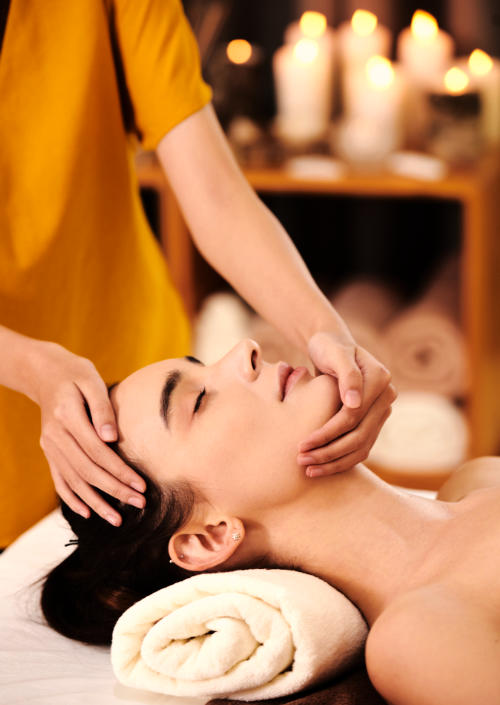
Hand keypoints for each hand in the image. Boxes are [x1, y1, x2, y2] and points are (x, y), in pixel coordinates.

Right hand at [29, 342, 145, 524]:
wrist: (46, 373)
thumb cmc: (76, 374)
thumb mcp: (92, 381)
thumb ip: (103, 409)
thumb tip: (112, 438)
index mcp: (67, 416)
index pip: (97, 451)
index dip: (120, 470)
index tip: (142, 485)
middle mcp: (54, 435)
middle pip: (87, 470)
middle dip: (114, 491)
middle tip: (140, 504)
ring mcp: (49, 445)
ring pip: (73, 480)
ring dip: (96, 502)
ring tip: (117, 520)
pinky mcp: (49, 451)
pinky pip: (58, 479)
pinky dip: (71, 498)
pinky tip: (87, 512)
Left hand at [297, 331, 395, 475]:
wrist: (333, 346)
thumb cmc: (329, 347)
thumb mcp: (334, 354)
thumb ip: (347, 375)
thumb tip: (355, 403)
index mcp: (380, 379)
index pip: (353, 416)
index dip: (328, 432)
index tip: (303, 443)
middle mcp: (386, 397)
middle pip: (359, 435)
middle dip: (328, 452)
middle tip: (301, 460)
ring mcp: (382, 411)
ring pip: (361, 446)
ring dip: (334, 462)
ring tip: (308, 469)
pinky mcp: (374, 422)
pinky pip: (360, 448)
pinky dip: (341, 460)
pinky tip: (320, 468)